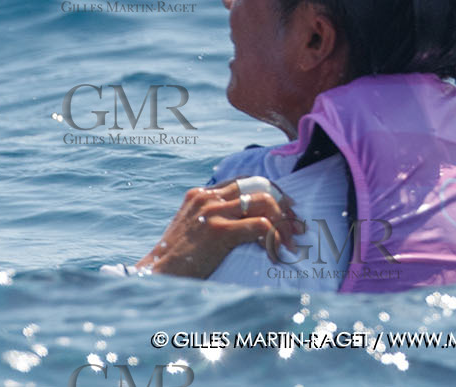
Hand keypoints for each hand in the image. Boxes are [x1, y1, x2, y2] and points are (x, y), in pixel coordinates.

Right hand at [135, 178, 298, 277]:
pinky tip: (276, 253)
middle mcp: (208, 198)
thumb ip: (214, 219)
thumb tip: (248, 224)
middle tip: (297, 223)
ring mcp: (213, 212)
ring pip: (264, 202)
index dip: (271, 192)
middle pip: (259, 186)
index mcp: (202, 194)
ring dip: (283, 222)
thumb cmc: (177, 259)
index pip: (246, 181)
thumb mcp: (192, 229)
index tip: (286, 207)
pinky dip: (274, 238)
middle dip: (283, 204)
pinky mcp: (218, 231)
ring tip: (292, 240)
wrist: (158, 275)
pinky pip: (259, 225)